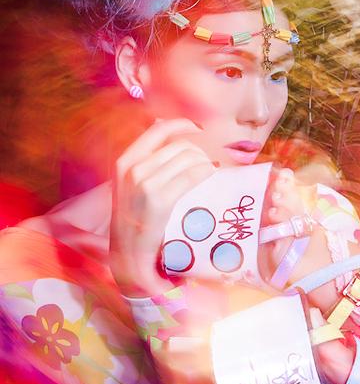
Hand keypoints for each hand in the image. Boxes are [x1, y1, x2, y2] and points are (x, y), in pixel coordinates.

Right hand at [110, 118, 215, 296]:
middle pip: (179, 145)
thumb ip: (148, 165)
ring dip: (205, 162)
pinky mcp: (158, 200)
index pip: (158, 129)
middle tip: (208, 164)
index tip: (198, 129)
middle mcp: (131, 169)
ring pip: (188, 158)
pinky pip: (192, 175)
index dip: (182, 124)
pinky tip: (212, 175)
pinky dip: (206, 172)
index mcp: (124, 162)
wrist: (126, 259)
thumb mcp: (131, 188)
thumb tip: (173, 140)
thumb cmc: (133, 224)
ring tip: (211, 172)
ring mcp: (144, 184)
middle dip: (199, 152)